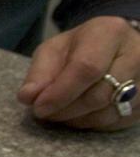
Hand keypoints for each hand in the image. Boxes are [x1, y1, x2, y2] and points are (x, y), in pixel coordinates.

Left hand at [17, 16, 138, 130]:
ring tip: (59, 112)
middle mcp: (136, 54)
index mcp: (110, 32)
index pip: (87, 68)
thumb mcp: (54, 50)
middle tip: (45, 113)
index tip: (38, 107)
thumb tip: (28, 97)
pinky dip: (91, 124)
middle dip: (65, 110)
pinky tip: (79, 114)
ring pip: (108, 113)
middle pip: (99, 95)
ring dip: (76, 120)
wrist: (115, 48)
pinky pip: (116, 122)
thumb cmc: (80, 48)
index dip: (60, 93)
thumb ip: (40, 73)